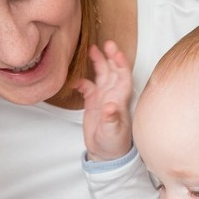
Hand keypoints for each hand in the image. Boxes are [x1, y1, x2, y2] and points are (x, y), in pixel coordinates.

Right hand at [73, 39, 133, 161]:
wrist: (105, 155)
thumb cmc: (114, 144)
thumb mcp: (112, 132)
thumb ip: (111, 118)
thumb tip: (110, 106)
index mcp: (120, 99)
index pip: (123, 76)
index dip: (120, 63)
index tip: (115, 51)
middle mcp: (113, 95)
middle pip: (112, 71)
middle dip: (109, 56)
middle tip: (105, 43)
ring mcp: (103, 98)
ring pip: (101, 75)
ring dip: (98, 63)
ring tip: (91, 49)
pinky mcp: (93, 103)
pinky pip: (88, 87)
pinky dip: (82, 81)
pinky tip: (75, 80)